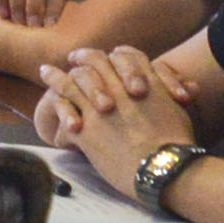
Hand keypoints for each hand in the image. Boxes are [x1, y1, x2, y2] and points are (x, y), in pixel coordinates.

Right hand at [0, 0, 73, 28]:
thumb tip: (69, 30)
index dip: (55, 3)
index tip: (50, 24)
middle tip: (33, 25)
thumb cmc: (42, 4)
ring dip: (18, 0)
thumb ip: (65, 11)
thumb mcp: (56, 4)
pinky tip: (3, 15)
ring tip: (18, 22)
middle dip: (36, 2)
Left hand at [39, 46, 195, 195]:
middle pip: (96, 61)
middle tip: (74, 57)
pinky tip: (46, 97)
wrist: (164, 167)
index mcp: (145, 80)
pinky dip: (54, 99)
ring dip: (57, 75)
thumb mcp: (177, 111)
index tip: (107, 56)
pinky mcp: (86, 125)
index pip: (125, 55)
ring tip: (46, 71)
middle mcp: (120, 86)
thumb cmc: (176, 143)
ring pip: (73, 80)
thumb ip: (165, 96)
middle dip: (84, 57)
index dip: (114, 55)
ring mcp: (100, 104)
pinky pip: (63, 104)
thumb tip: (173, 90)